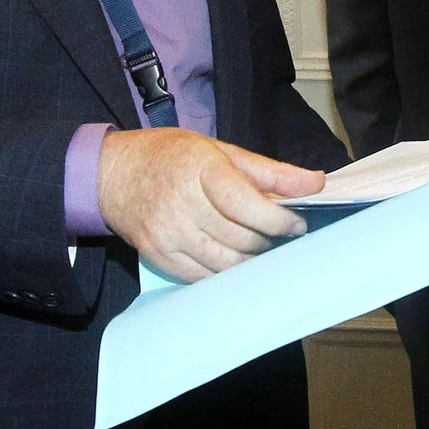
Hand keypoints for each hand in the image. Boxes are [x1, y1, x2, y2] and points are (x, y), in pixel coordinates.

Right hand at [96, 127, 325, 282]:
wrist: (113, 174)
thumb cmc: (173, 157)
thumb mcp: (221, 151)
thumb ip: (269, 171)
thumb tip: (316, 183)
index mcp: (201, 170)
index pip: (245, 203)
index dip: (278, 220)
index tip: (297, 223)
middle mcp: (181, 203)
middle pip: (240, 237)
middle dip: (269, 239)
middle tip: (279, 232)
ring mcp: (167, 233)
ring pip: (226, 263)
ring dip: (252, 259)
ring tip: (259, 244)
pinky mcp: (158, 256)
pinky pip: (203, 277)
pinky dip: (226, 272)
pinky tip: (234, 258)